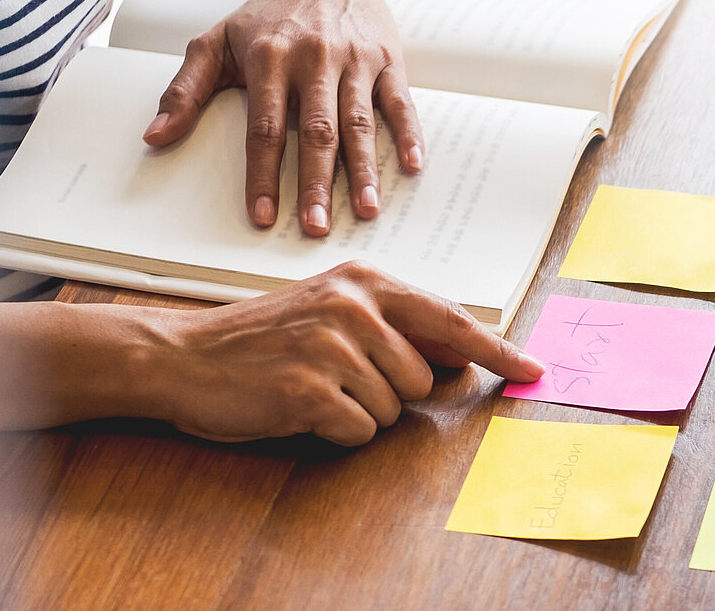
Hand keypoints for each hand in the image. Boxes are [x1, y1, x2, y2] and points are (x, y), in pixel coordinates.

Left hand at [142, 0, 422, 236]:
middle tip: (317, 227)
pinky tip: (414, 166)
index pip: (264, 127)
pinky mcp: (387, 60)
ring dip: (364, 169)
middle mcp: (314, 59)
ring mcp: (355, 60)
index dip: (263, 174)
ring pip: (359, 122)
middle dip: (316, 183)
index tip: (263, 216)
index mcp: (268, 58)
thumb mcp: (216, 40)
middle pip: (316, 131)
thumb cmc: (268, 12)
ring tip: (367, 210)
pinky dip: (410, 134)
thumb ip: (185, 90)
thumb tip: (154, 137)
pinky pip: (400, 102)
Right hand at [146, 261, 542, 445]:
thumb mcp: (332, 311)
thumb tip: (462, 357)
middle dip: (389, 391)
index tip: (534, 369)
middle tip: (336, 377)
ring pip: (392, 408)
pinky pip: (359, 431)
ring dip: (358, 411)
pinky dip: (334, 431)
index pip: (451, 319)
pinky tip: (297, 407)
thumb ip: (395, 327)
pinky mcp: (310, 389)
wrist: (180, 355)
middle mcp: (354, 308)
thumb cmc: (262, 339)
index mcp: (366, 282)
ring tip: (311, 386)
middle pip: (422, 378)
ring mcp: (332, 347)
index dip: (498, 349)